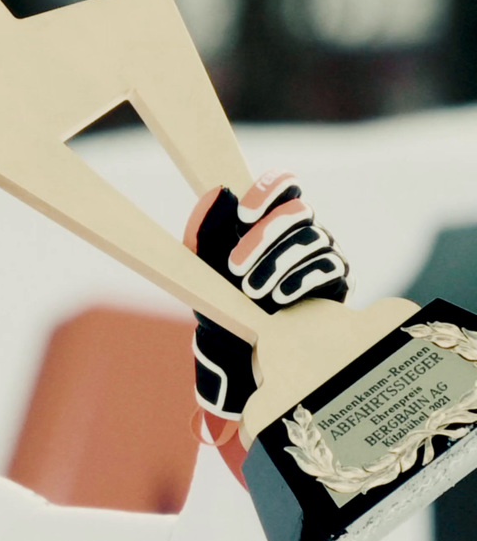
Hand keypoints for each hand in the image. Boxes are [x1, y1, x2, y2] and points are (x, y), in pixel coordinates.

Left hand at [186, 170, 351, 426]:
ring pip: (314, 240)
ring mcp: (322, 256)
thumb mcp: (204, 269)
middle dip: (265, 236)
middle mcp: (300, 233)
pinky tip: (282, 298)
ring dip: (279, 263)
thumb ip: (206, 231)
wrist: (241, 353)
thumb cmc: (222, 303)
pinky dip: (303, 280)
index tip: (244, 212)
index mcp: (269, 222)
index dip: (269, 189)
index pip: (283, 186)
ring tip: (253, 291)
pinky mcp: (337, 284)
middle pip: (299, 212)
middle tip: (235, 266)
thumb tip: (216, 193)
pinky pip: (330, 270)